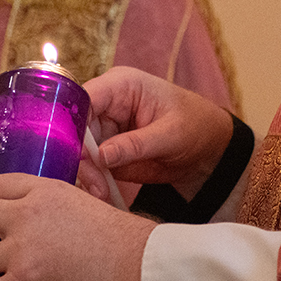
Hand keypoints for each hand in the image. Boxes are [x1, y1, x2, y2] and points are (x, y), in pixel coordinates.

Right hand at [79, 67, 233, 200]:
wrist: (207, 148)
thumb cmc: (195, 126)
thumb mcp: (171, 134)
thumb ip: (135, 144)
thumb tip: (101, 156)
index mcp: (121, 86)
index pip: (85, 98)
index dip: (73, 122)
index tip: (78, 152)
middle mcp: (106, 105)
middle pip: (76, 128)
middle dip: (81, 157)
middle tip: (95, 184)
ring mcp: (104, 128)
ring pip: (79, 150)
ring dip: (86, 173)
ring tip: (101, 193)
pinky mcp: (106, 151)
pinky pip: (89, 165)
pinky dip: (92, 180)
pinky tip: (101, 194)